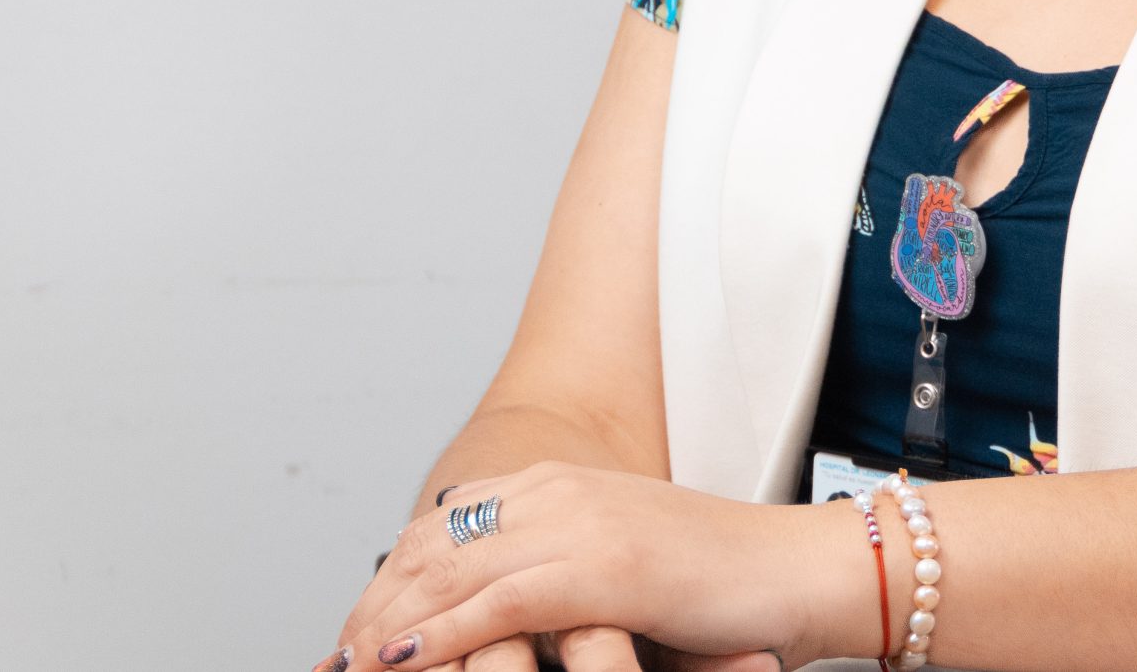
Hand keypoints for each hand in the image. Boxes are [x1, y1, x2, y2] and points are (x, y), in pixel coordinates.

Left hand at [317, 461, 831, 671]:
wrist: (803, 570)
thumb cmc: (725, 584)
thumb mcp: (623, 569)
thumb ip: (559, 580)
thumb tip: (505, 622)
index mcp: (562, 482)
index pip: (445, 527)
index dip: (391, 581)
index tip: (352, 630)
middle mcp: (561, 490)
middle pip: (433, 546)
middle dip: (375, 606)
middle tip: (334, 653)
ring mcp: (581, 524)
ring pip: (452, 573)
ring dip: (391, 625)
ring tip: (349, 662)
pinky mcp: (603, 568)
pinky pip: (500, 605)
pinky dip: (444, 635)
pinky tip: (403, 662)